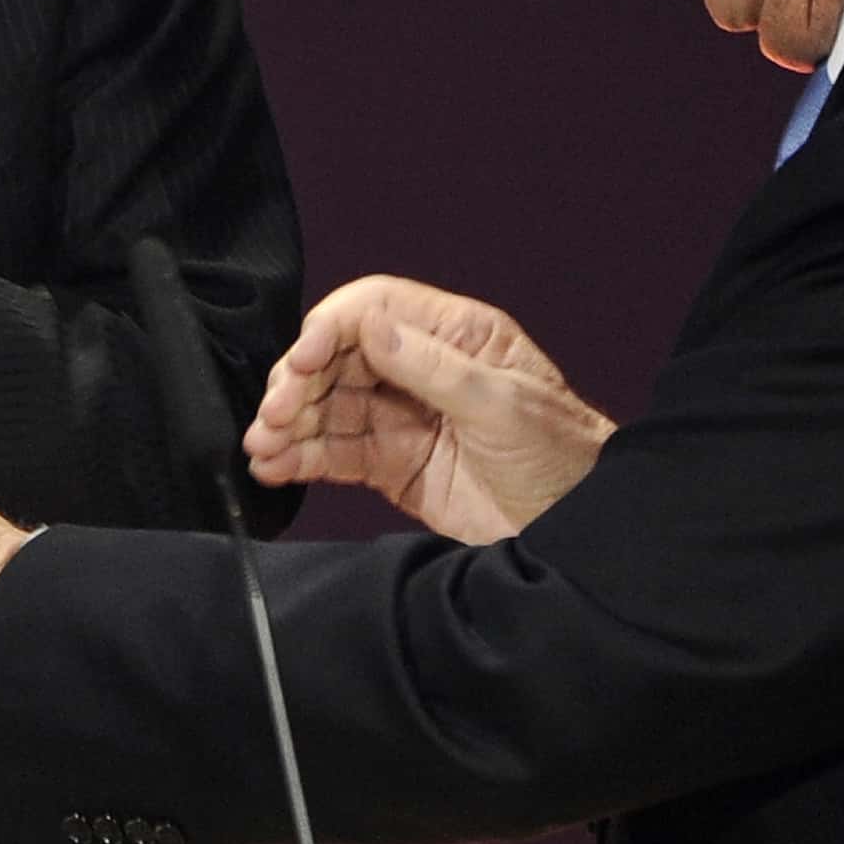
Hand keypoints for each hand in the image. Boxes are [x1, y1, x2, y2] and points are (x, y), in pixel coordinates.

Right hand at [245, 275, 614, 541]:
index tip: (303, 362)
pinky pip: (337, 453)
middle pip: (340, 357)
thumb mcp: (503, 407)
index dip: (330, 330)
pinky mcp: (393, 466)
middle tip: (277, 414)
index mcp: (456, 336)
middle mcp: (422, 369)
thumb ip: (432, 367)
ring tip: (262, 448)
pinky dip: (302, 458)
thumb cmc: (563, 458)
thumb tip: (368, 324)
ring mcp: (404, 418)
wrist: (580, 533)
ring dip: (291, 423)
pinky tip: (273, 466)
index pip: (375, 309)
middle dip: (300, 381)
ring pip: (331, 407)